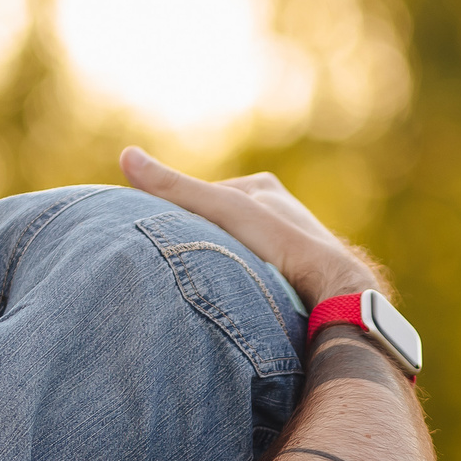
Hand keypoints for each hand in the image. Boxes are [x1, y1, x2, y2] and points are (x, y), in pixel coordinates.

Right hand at [119, 147, 384, 308]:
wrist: (334, 293)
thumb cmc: (280, 245)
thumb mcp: (221, 209)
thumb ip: (175, 188)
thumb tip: (126, 155)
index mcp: (263, 188)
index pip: (206, 199)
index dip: (180, 220)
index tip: (162, 241)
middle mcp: (281, 212)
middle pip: (224, 227)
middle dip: (203, 244)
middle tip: (184, 269)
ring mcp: (292, 245)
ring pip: (241, 254)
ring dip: (223, 270)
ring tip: (211, 289)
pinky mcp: (299, 278)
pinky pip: (260, 278)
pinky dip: (243, 289)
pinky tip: (238, 305)